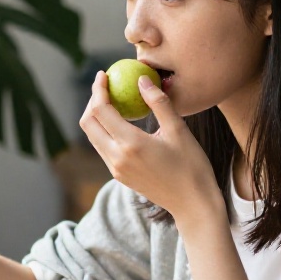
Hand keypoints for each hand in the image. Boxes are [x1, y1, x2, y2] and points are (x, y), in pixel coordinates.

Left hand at [80, 71, 220, 219]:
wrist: (192, 204)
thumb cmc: (191, 166)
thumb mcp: (178, 130)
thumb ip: (158, 103)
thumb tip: (142, 80)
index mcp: (130, 144)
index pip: (101, 110)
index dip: (98, 89)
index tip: (104, 74)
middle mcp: (117, 158)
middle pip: (88, 123)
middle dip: (92, 101)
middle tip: (106, 87)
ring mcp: (115, 169)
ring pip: (93, 137)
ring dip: (96, 117)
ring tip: (113, 101)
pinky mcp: (119, 176)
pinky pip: (103, 149)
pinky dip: (105, 132)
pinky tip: (120, 123)